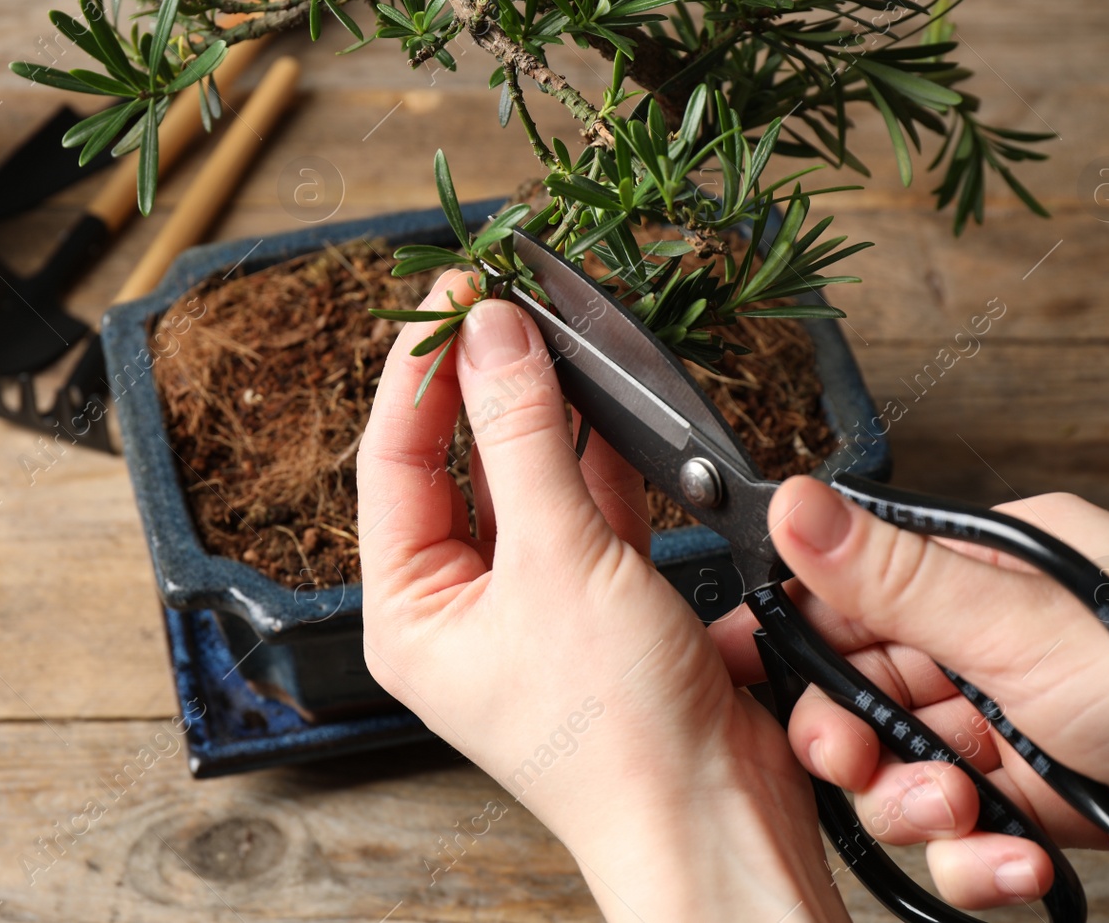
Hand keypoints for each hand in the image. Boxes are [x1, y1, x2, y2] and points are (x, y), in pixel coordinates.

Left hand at [358, 273, 849, 922]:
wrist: (716, 818)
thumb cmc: (616, 731)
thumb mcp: (559, 562)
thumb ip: (523, 436)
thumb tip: (493, 332)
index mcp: (409, 610)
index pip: (392, 460)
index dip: (419, 369)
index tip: (452, 290)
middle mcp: (460, 604)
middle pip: (457, 462)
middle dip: (483, 379)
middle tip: (505, 297)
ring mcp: (533, 602)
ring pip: (527, 477)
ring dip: (545, 408)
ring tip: (558, 328)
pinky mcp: (601, 601)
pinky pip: (588, 507)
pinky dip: (601, 455)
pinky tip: (609, 402)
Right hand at [710, 475, 1108, 907]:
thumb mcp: (1020, 628)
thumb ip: (891, 578)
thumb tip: (791, 501)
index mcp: (986, 567)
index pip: (852, 593)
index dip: (796, 642)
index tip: (750, 684)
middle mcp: (998, 638)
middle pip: (870, 691)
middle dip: (854, 739)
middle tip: (856, 767)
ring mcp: (1023, 720)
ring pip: (913, 769)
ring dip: (920, 807)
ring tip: (964, 818)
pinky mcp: (1051, 796)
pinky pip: (972, 830)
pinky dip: (982, 858)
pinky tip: (1019, 865)